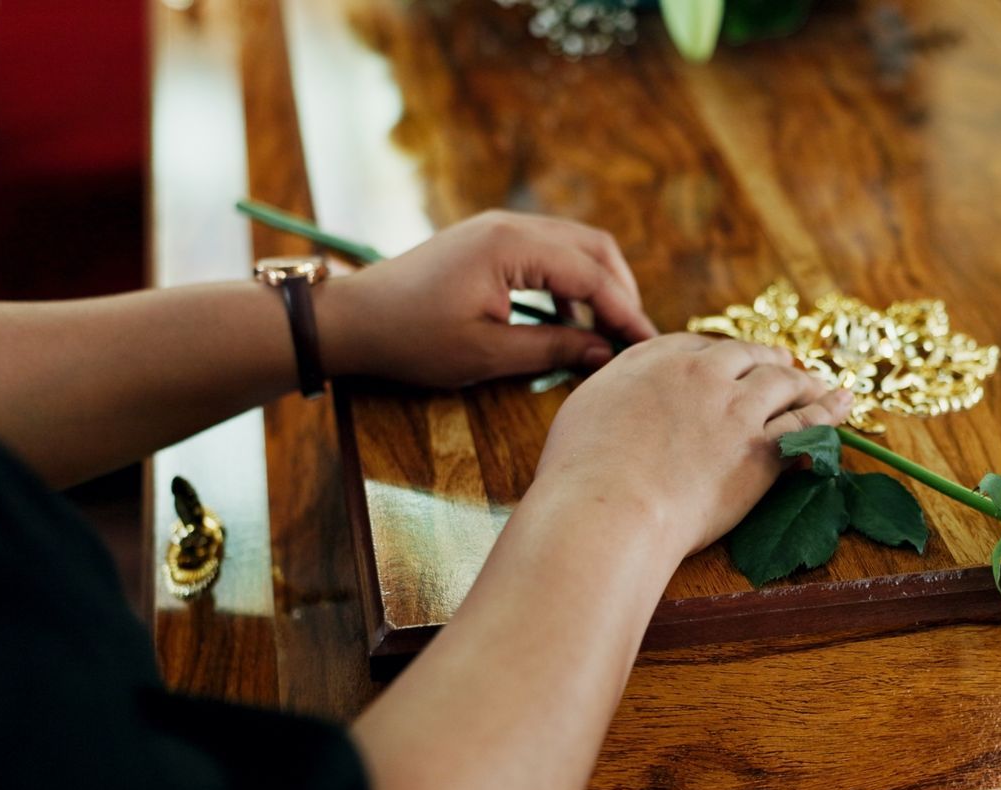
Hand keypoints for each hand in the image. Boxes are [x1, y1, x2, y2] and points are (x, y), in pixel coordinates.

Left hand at [320, 210, 659, 387]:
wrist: (353, 320)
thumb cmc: (412, 338)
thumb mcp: (486, 354)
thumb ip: (552, 349)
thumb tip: (603, 353)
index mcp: (512, 246)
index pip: (592, 275)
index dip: (626, 313)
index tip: (647, 347)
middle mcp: (511, 225)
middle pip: (594, 248)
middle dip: (620, 292)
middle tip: (633, 339)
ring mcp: (499, 228)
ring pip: (574, 246)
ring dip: (598, 286)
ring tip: (607, 333)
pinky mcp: (489, 241)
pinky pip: (548, 253)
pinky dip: (570, 283)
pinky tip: (569, 322)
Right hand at [532, 334, 855, 556]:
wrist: (608, 508)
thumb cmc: (580, 471)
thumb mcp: (585, 409)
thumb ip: (615, 391)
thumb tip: (624, 397)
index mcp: (655, 358)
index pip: (698, 345)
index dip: (720, 356)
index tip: (729, 364)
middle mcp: (701, 372)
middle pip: (747, 356)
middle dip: (768, 360)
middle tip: (784, 366)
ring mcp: (736, 408)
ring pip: (784, 382)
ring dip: (806, 382)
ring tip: (823, 385)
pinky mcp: (761, 448)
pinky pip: (806, 423)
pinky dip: (829, 411)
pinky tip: (844, 404)